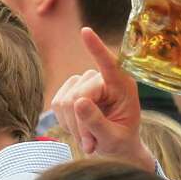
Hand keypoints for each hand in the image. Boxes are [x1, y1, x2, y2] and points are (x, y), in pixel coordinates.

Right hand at [51, 28, 154, 170]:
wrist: (115, 148)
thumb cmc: (121, 142)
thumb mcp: (114, 139)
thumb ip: (97, 122)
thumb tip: (78, 101)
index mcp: (123, 86)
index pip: (110, 65)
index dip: (96, 48)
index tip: (86, 31)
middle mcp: (103, 79)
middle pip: (79, 95)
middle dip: (81, 124)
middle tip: (91, 145)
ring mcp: (84, 82)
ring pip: (66, 101)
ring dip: (74, 126)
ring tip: (90, 139)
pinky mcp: (69, 90)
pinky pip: (57, 105)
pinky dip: (66, 123)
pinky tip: (80, 130)